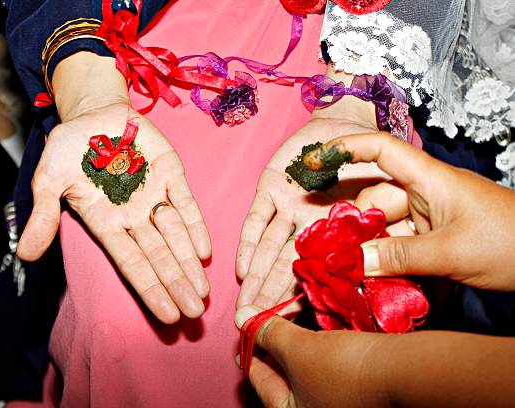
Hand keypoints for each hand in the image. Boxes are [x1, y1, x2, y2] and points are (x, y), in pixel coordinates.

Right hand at [17, 103, 210, 323]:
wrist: (93, 113)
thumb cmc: (69, 148)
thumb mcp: (49, 178)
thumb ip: (43, 214)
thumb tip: (25, 254)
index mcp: (107, 222)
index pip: (131, 263)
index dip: (149, 288)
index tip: (167, 315)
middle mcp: (134, 215)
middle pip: (159, 256)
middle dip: (176, 284)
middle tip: (194, 312)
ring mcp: (154, 194)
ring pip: (176, 235)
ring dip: (189, 262)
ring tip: (202, 291)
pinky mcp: (170, 172)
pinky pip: (185, 203)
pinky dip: (195, 225)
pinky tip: (205, 250)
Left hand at [235, 109, 391, 309]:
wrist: (347, 125)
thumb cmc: (369, 162)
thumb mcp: (381, 200)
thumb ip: (378, 232)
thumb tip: (383, 274)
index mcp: (329, 233)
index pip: (316, 270)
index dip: (304, 296)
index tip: (293, 323)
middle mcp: (304, 225)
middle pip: (285, 265)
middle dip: (272, 294)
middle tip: (259, 322)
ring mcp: (285, 208)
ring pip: (267, 248)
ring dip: (257, 276)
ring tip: (247, 303)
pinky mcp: (269, 188)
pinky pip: (255, 220)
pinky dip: (248, 243)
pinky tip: (241, 268)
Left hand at [235, 305, 389, 407]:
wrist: (401, 372)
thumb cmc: (343, 366)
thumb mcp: (297, 347)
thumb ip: (266, 333)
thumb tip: (241, 316)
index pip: (261, 381)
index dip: (250, 353)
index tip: (243, 336)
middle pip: (282, 377)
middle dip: (273, 348)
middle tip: (263, 326)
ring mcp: (334, 402)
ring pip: (305, 370)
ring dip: (295, 345)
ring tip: (287, 322)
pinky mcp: (354, 390)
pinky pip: (325, 367)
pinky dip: (317, 348)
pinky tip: (315, 330)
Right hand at [329, 132, 514, 290]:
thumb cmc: (511, 243)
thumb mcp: (452, 252)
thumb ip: (400, 257)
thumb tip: (352, 262)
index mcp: (429, 180)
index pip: (381, 150)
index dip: (345, 150)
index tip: (314, 161)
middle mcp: (424, 194)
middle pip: (373, 200)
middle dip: (354, 225)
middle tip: (335, 256)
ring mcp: (429, 218)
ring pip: (383, 227)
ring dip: (370, 250)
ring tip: (356, 276)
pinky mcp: (434, 239)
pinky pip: (399, 245)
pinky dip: (387, 261)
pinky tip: (378, 280)